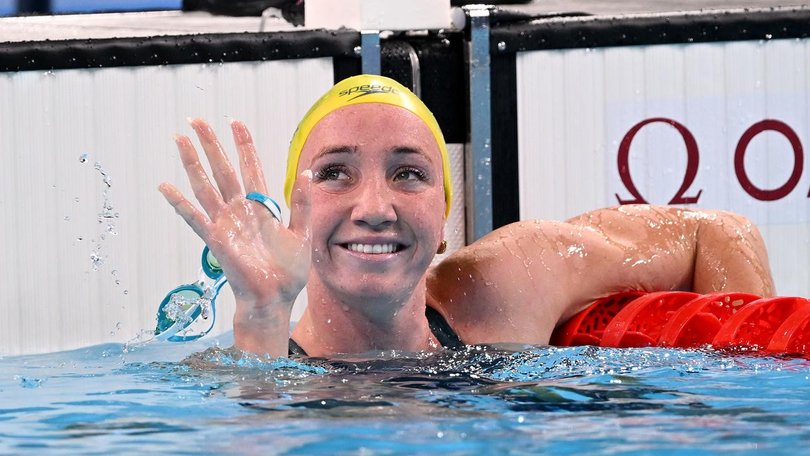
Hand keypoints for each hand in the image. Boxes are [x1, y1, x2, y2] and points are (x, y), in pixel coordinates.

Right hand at [159, 118, 311, 313]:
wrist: (274, 299)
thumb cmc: (287, 271)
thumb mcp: (302, 232)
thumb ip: (302, 203)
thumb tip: (307, 171)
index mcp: (262, 207)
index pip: (251, 167)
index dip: (243, 145)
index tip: (235, 122)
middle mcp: (240, 210)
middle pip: (223, 169)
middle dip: (210, 144)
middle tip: (195, 120)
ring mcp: (226, 223)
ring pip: (206, 186)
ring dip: (192, 163)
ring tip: (180, 140)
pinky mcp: (216, 240)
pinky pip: (195, 218)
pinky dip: (180, 203)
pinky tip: (166, 186)